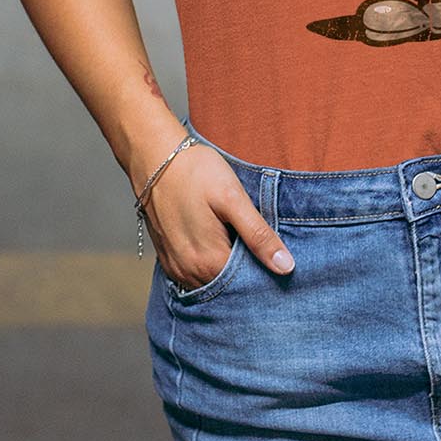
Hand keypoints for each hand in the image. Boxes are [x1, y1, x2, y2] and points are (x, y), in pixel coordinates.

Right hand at [137, 141, 294, 286]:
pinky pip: (195, 273)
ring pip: (212, 280)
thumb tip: (286, 267)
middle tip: (258, 241)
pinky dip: (210, 264)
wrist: (154, 156)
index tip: (275, 253)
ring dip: (227, 267)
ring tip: (236, 238)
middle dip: (247, 270)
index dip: (266, 269)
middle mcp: (189, 272)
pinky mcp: (167, 257)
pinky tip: (218, 240)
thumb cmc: (196, 172)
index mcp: (210, 262)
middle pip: (230, 284)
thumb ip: (259, 235)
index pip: (249, 283)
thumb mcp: (233, 199)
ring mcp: (175, 267)